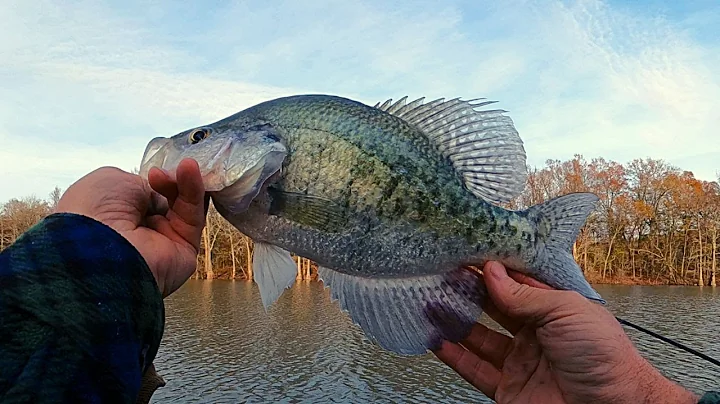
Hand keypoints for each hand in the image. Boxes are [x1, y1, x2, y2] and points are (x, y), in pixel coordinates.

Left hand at [56, 159, 207, 296]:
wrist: (98, 247)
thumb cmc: (93, 212)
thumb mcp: (114, 179)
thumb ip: (143, 182)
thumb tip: (162, 185)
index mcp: (117, 218)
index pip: (148, 196)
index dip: (158, 180)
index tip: (158, 170)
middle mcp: (140, 233)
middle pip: (170, 200)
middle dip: (173, 181)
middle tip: (172, 168)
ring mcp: (163, 243)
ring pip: (184, 207)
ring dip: (186, 182)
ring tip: (186, 165)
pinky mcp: (185, 252)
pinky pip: (193, 218)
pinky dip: (193, 192)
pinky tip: (189, 170)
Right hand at [433, 261, 697, 403]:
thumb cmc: (606, 358)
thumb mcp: (566, 311)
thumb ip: (524, 294)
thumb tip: (493, 272)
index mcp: (554, 309)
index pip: (515, 283)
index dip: (492, 270)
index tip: (466, 256)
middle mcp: (535, 333)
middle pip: (493, 308)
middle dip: (468, 292)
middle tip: (442, 276)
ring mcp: (521, 362)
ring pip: (478, 337)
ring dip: (455, 321)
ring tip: (431, 303)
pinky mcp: (509, 389)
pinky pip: (475, 370)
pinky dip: (455, 357)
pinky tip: (438, 341)